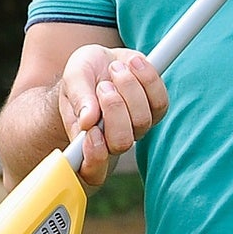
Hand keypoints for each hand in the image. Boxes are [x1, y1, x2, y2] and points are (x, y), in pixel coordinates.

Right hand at [57, 44, 167, 188]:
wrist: (100, 62)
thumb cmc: (82, 76)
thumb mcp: (72, 78)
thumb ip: (77, 98)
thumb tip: (86, 121)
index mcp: (86, 143)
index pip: (92, 171)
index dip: (94, 158)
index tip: (90, 132)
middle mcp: (113, 140)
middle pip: (121, 142)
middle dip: (114, 110)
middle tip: (103, 86)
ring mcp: (136, 127)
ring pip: (142, 119)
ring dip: (129, 88)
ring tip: (115, 68)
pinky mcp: (155, 109)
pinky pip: (160, 101)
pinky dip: (148, 78)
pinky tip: (133, 63)